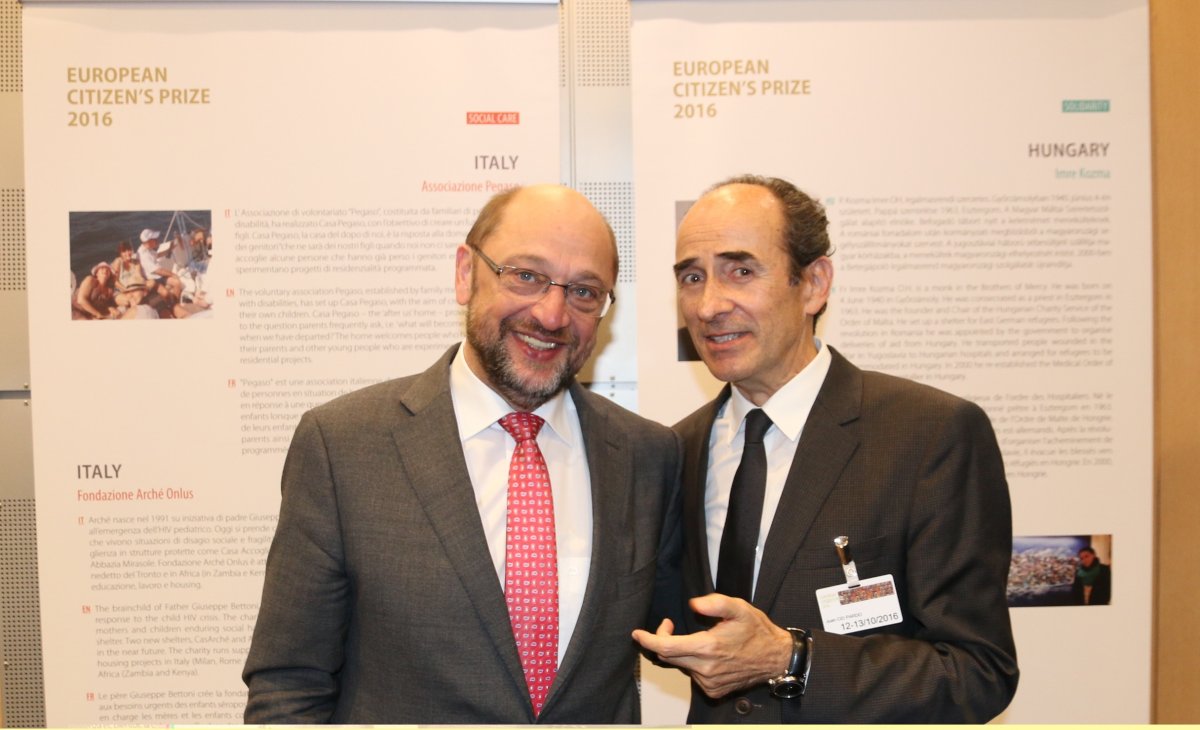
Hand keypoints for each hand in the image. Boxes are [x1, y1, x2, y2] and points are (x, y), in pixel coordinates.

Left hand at [633, 593, 792, 697]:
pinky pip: (693, 675)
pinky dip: (693, 663)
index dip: (648, 640)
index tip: (638, 633)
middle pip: (668, 657)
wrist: (775, 658)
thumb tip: (693, 605)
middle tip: (670, 625)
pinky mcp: (713, 690)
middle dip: (662, 640)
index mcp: (707, 647)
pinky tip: (709, 654)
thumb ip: (714, 603)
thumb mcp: (738, 608)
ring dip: (681, 651)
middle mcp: (705, 668)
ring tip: (698, 639)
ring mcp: (709, 682)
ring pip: (681, 665)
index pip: (665, 648)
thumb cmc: (757, 632)